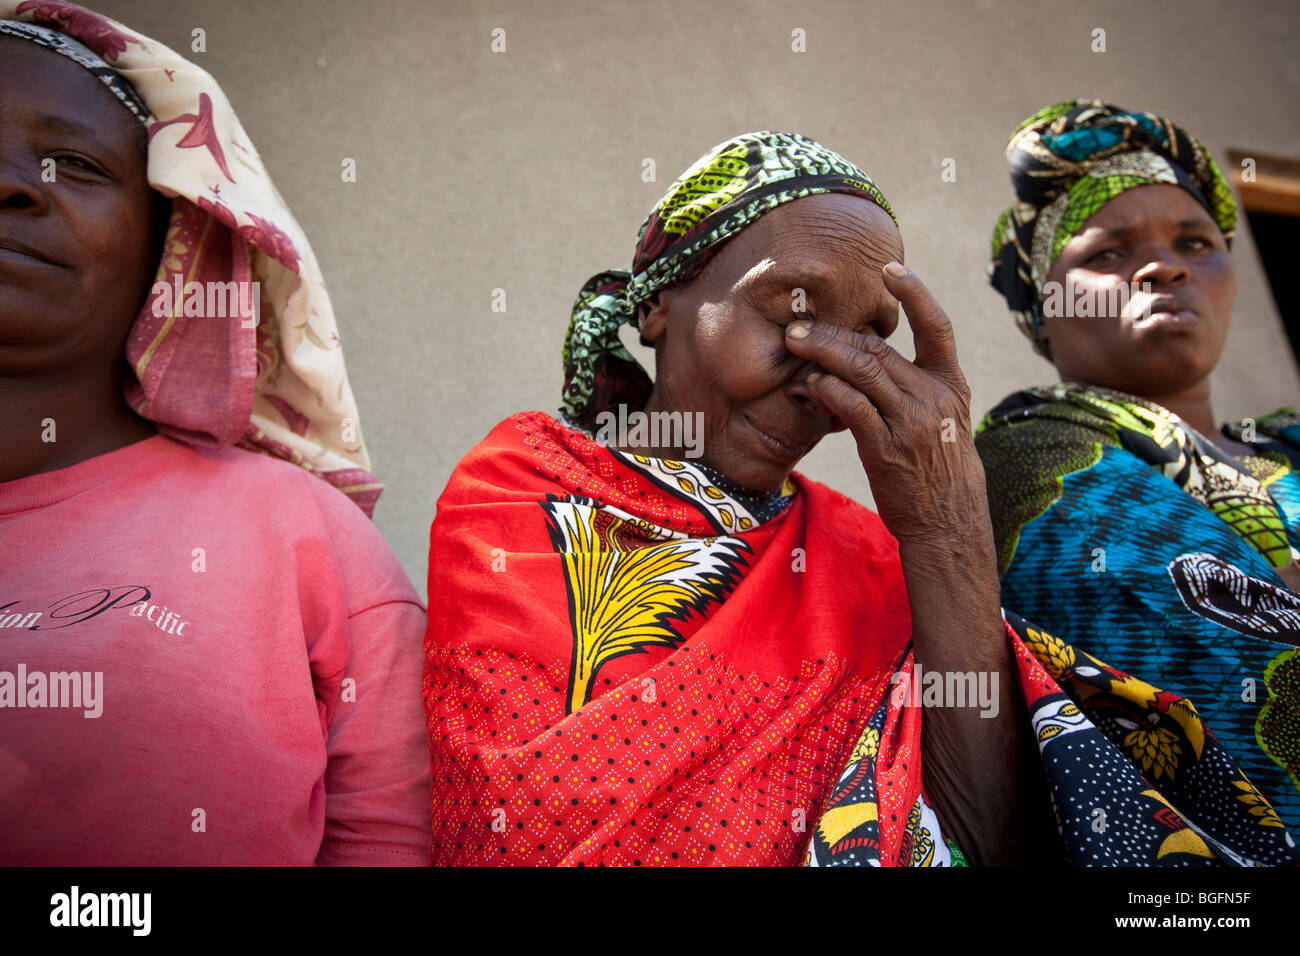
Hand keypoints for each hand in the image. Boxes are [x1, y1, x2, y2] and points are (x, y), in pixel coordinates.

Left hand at [783, 261, 988, 547]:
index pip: (937, 326)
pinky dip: (828, 391)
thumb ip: (911, 387)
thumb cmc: (937, 468)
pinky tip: (811, 386)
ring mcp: (910, 422)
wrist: (948, 519)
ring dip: (823, 353)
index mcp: (950, 384)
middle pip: (878, 348)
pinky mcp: (887, 448)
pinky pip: (852, 407)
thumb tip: (866, 356)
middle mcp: (932, 397)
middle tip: (801, 324)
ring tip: (795, 344)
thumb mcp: (941, 421)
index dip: (916, 293)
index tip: (890, 267)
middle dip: (835, 332)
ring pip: (862, 370)